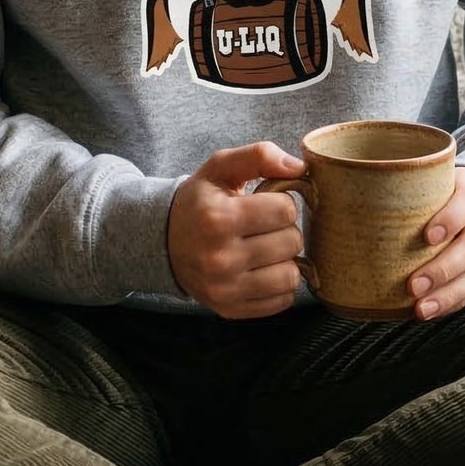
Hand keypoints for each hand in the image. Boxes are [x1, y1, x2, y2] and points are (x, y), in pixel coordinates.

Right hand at [167, 141, 306, 318]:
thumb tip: (300, 167)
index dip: (283, 202)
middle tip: (265, 226)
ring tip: (267, 247)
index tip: (267, 203)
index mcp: (219, 217)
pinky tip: (264, 269)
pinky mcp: (230, 309)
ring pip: (291, 275)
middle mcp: (220, 257)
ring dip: (285, 259)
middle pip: (292, 242)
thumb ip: (259, 156)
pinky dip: (280, 284)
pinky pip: (282, 301)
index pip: (285, 209)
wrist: (163, 241)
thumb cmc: (200, 201)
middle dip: (285, 229)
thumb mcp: (221, 167)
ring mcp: (225, 288)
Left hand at [407, 165, 464, 319]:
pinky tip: (434, 309)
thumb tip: (353, 207)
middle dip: (443, 268)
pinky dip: (456, 302)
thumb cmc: (450, 192)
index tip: (426, 237)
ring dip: (449, 294)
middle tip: (413, 286)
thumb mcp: (439, 181)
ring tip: (422, 308)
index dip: (449, 219)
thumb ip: (412, 191)